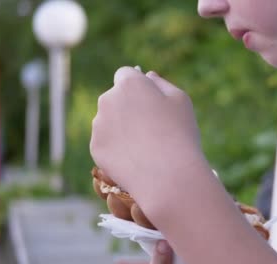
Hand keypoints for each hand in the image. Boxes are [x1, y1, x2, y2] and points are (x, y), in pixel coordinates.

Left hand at [90, 67, 202, 199]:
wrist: (168, 175)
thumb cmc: (180, 134)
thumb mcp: (181, 101)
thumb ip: (162, 83)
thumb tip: (147, 76)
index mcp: (129, 83)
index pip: (127, 74)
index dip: (139, 87)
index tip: (151, 101)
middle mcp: (108, 99)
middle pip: (115, 98)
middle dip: (128, 107)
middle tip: (151, 127)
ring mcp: (99, 124)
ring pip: (109, 121)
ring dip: (122, 128)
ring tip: (146, 146)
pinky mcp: (96, 147)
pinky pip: (107, 143)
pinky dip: (118, 148)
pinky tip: (137, 158)